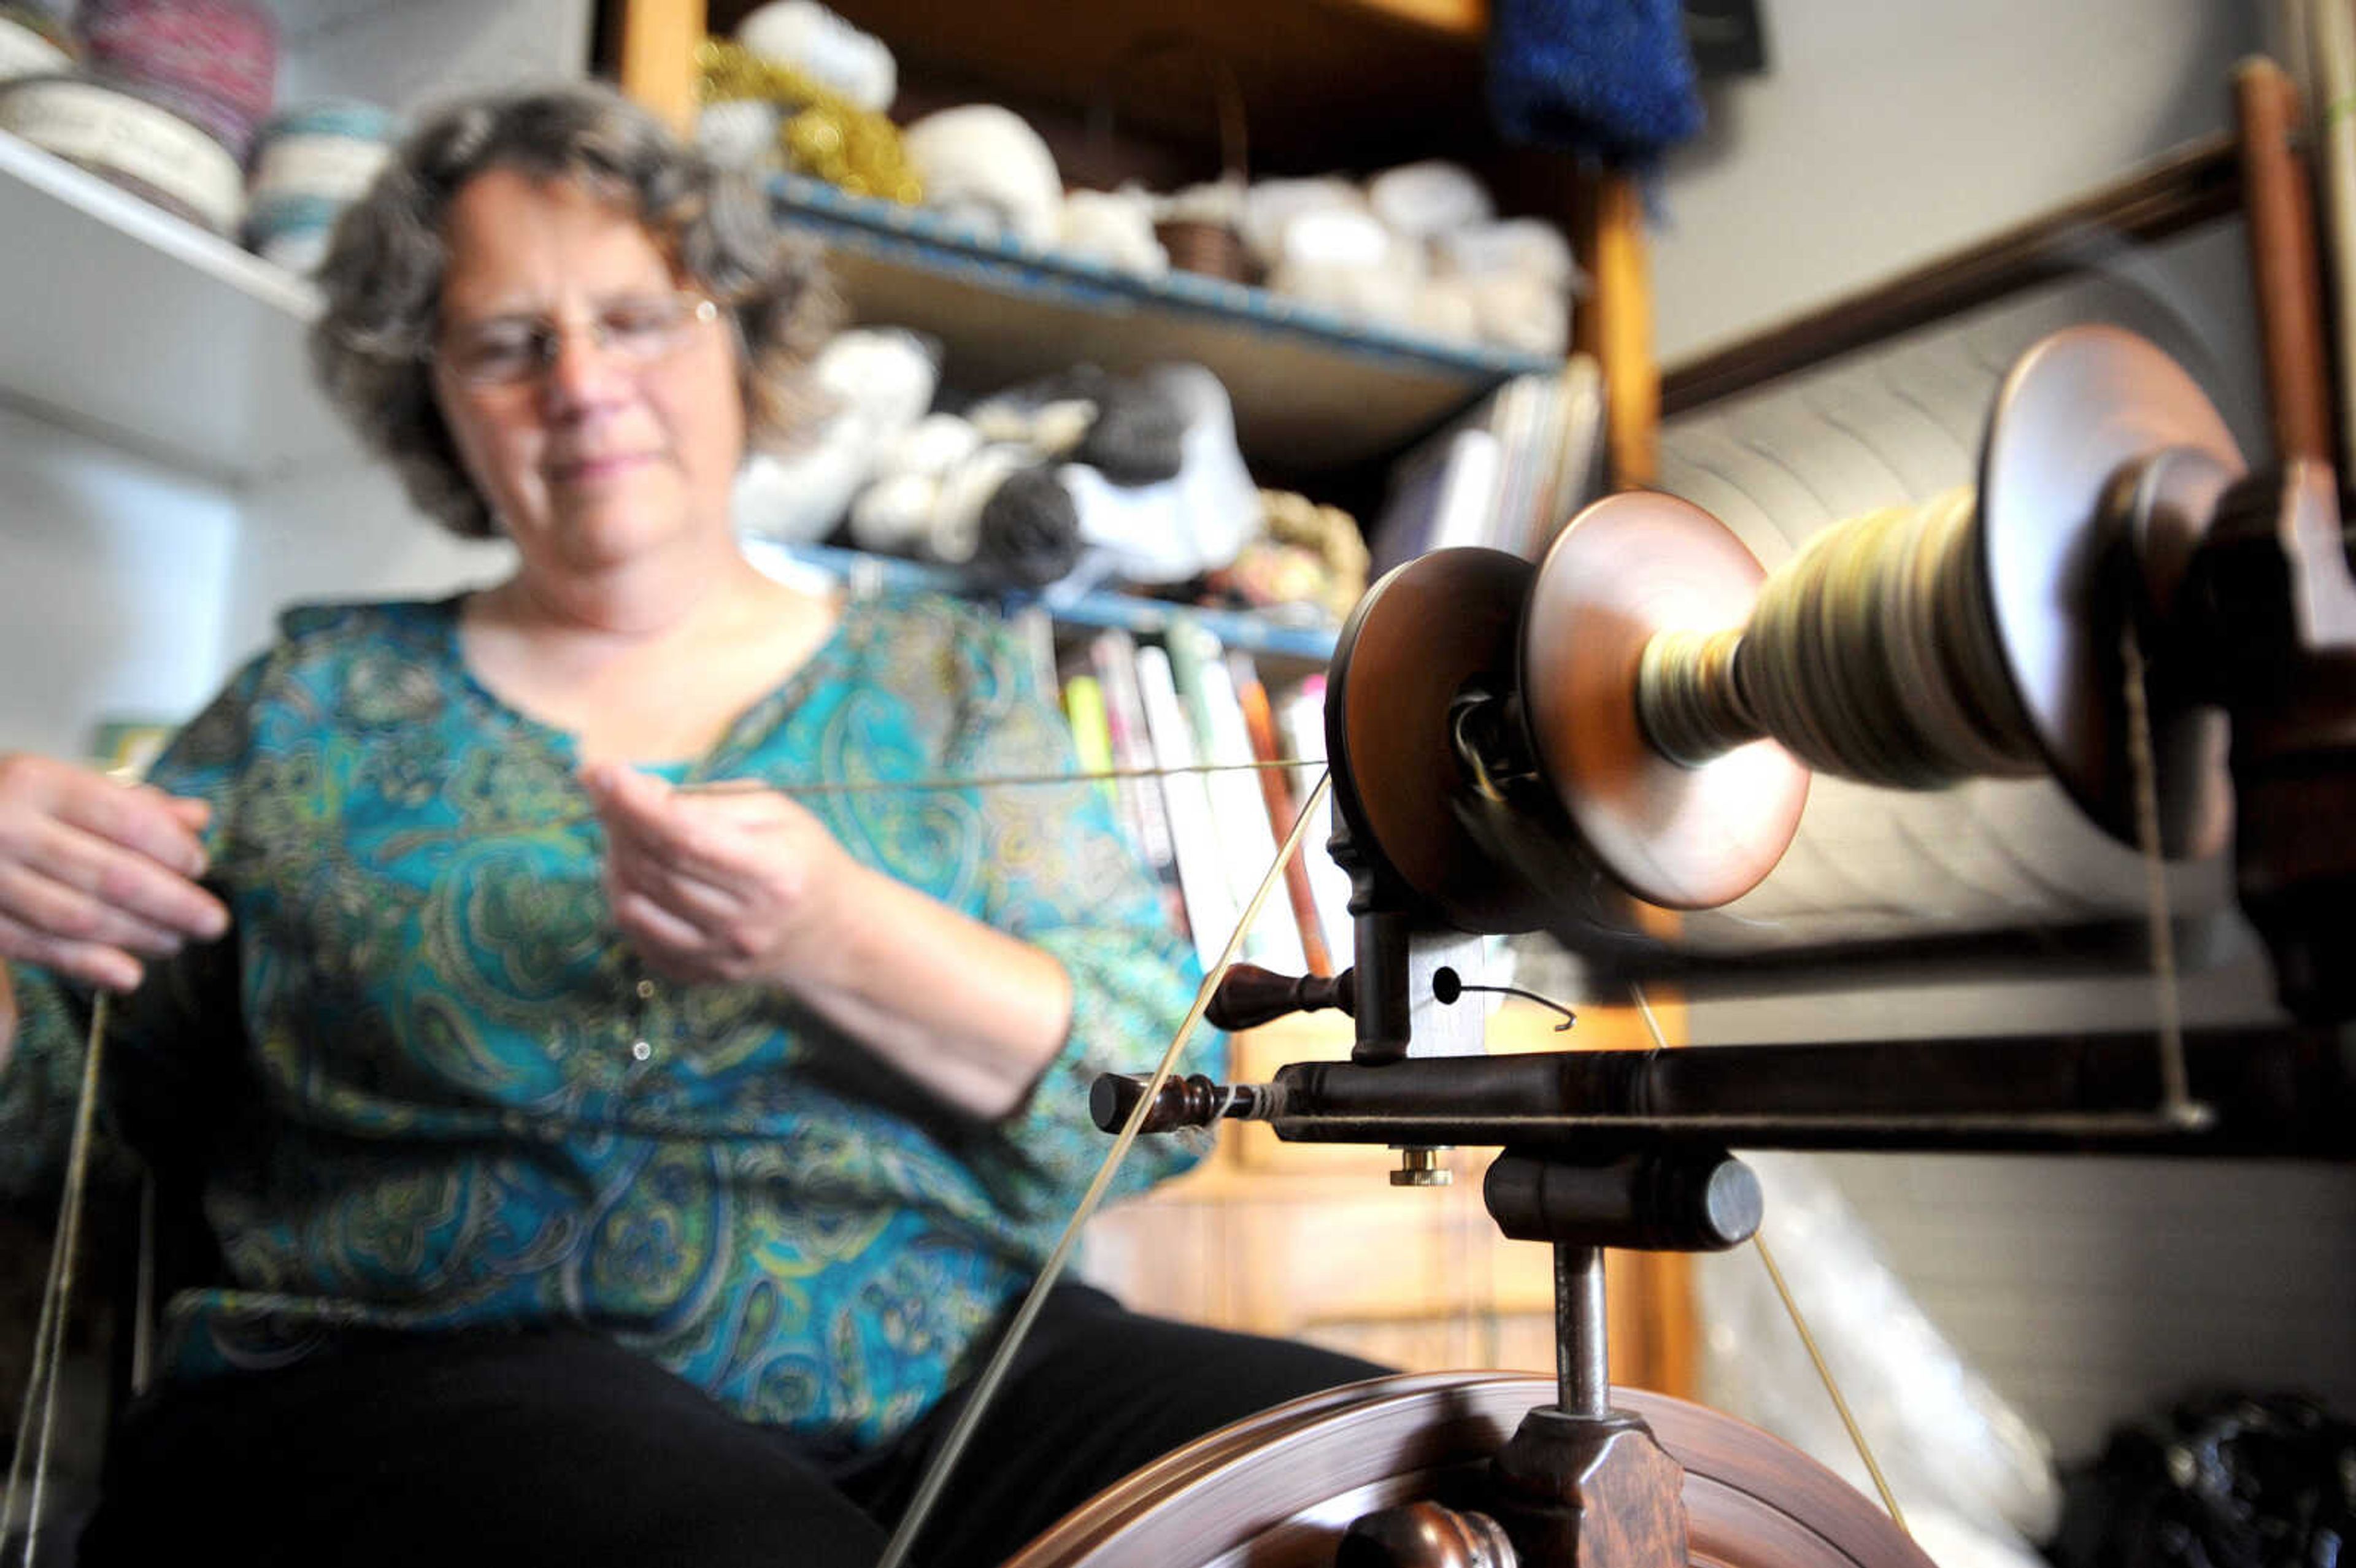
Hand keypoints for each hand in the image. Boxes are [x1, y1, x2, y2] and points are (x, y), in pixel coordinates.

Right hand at [0, 754, 228, 992]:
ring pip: (79, 918)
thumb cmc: (7, 803)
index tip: (200, 867)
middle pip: (111, 875)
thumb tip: (198, 818)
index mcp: (37, 782)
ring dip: (139, 936)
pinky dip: (88, 966)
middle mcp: (8, 828)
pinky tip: (128, 976)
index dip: (173, 850)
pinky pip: (39, 948)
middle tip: (213, 921)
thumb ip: (129, 801)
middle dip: (173, 904)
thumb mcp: (59, 784)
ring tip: (176, 942)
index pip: (126, 820)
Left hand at [582, 763, 865, 989]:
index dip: (636, 804)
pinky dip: (624, 898)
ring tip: (624, 830)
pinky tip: (635, 872)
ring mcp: (721, 957)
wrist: (834, 932)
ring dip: (614, 859)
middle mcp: (745, 924)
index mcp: (773, 874)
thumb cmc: (802, 857)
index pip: (686, 838)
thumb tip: (640, 792)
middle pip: (656, 868)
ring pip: (636, 905)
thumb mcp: (775, 811)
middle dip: (618, 821)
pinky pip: (637, 937)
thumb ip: (709, 801)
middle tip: (606, 788)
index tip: (602, 771)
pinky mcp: (701, 975)